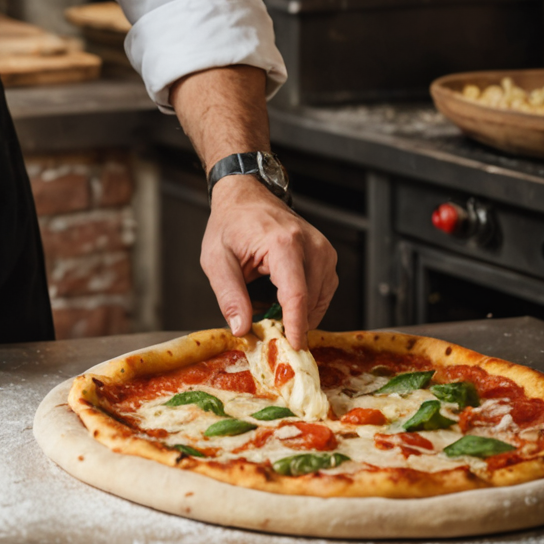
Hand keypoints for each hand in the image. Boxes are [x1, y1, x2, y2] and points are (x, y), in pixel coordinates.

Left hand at [200, 174, 337, 350]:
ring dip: (301, 313)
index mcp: (282, 243)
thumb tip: (242, 329)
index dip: (296, 325)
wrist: (245, 195)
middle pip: (311, 300)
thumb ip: (229, 295)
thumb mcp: (216, 259)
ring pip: (321, 298)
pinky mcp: (326, 254)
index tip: (293, 347)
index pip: (297, 294)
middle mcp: (310, 244)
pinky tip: (287, 301)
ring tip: (274, 312)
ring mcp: (322, 249)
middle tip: (270, 334)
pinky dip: (308, 302)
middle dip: (293, 323)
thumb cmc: (229, 223)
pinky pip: (324, 290)